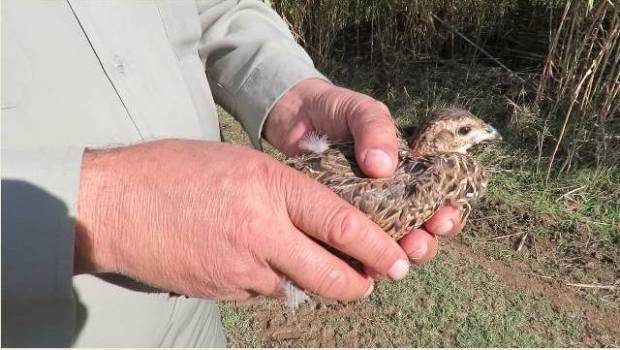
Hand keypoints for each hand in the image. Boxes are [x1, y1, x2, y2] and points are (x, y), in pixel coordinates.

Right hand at [75, 140, 411, 300]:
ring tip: (308, 265)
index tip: (396, 258)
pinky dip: (272, 283)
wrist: (112, 206)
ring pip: (298, 287)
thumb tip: (311, 216)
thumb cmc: (170, 171)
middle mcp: (262, 232)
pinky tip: (256, 263)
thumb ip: (280, 191)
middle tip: (371, 281)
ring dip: (312, 282)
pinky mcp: (222, 290)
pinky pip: (263, 291)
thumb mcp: (237, 162)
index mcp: (270, 188)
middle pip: (331, 274)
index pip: (342, 222)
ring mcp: (241, 268)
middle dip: (359, 282)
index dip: (377, 245)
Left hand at [264, 79, 464, 263]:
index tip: (441, 218)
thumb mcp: (362, 110)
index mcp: (410, 170)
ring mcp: (366, 211)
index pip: (441, 198)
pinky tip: (359, 266)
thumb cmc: (337, 110)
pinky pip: (354, 247)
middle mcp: (393, 195)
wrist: (295, 115)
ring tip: (393, 260)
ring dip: (397, 257)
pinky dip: (360, 259)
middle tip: (415, 244)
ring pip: (391, 245)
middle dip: (425, 243)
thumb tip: (383, 166)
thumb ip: (375, 129)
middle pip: (421, 230)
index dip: (448, 214)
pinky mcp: (338, 221)